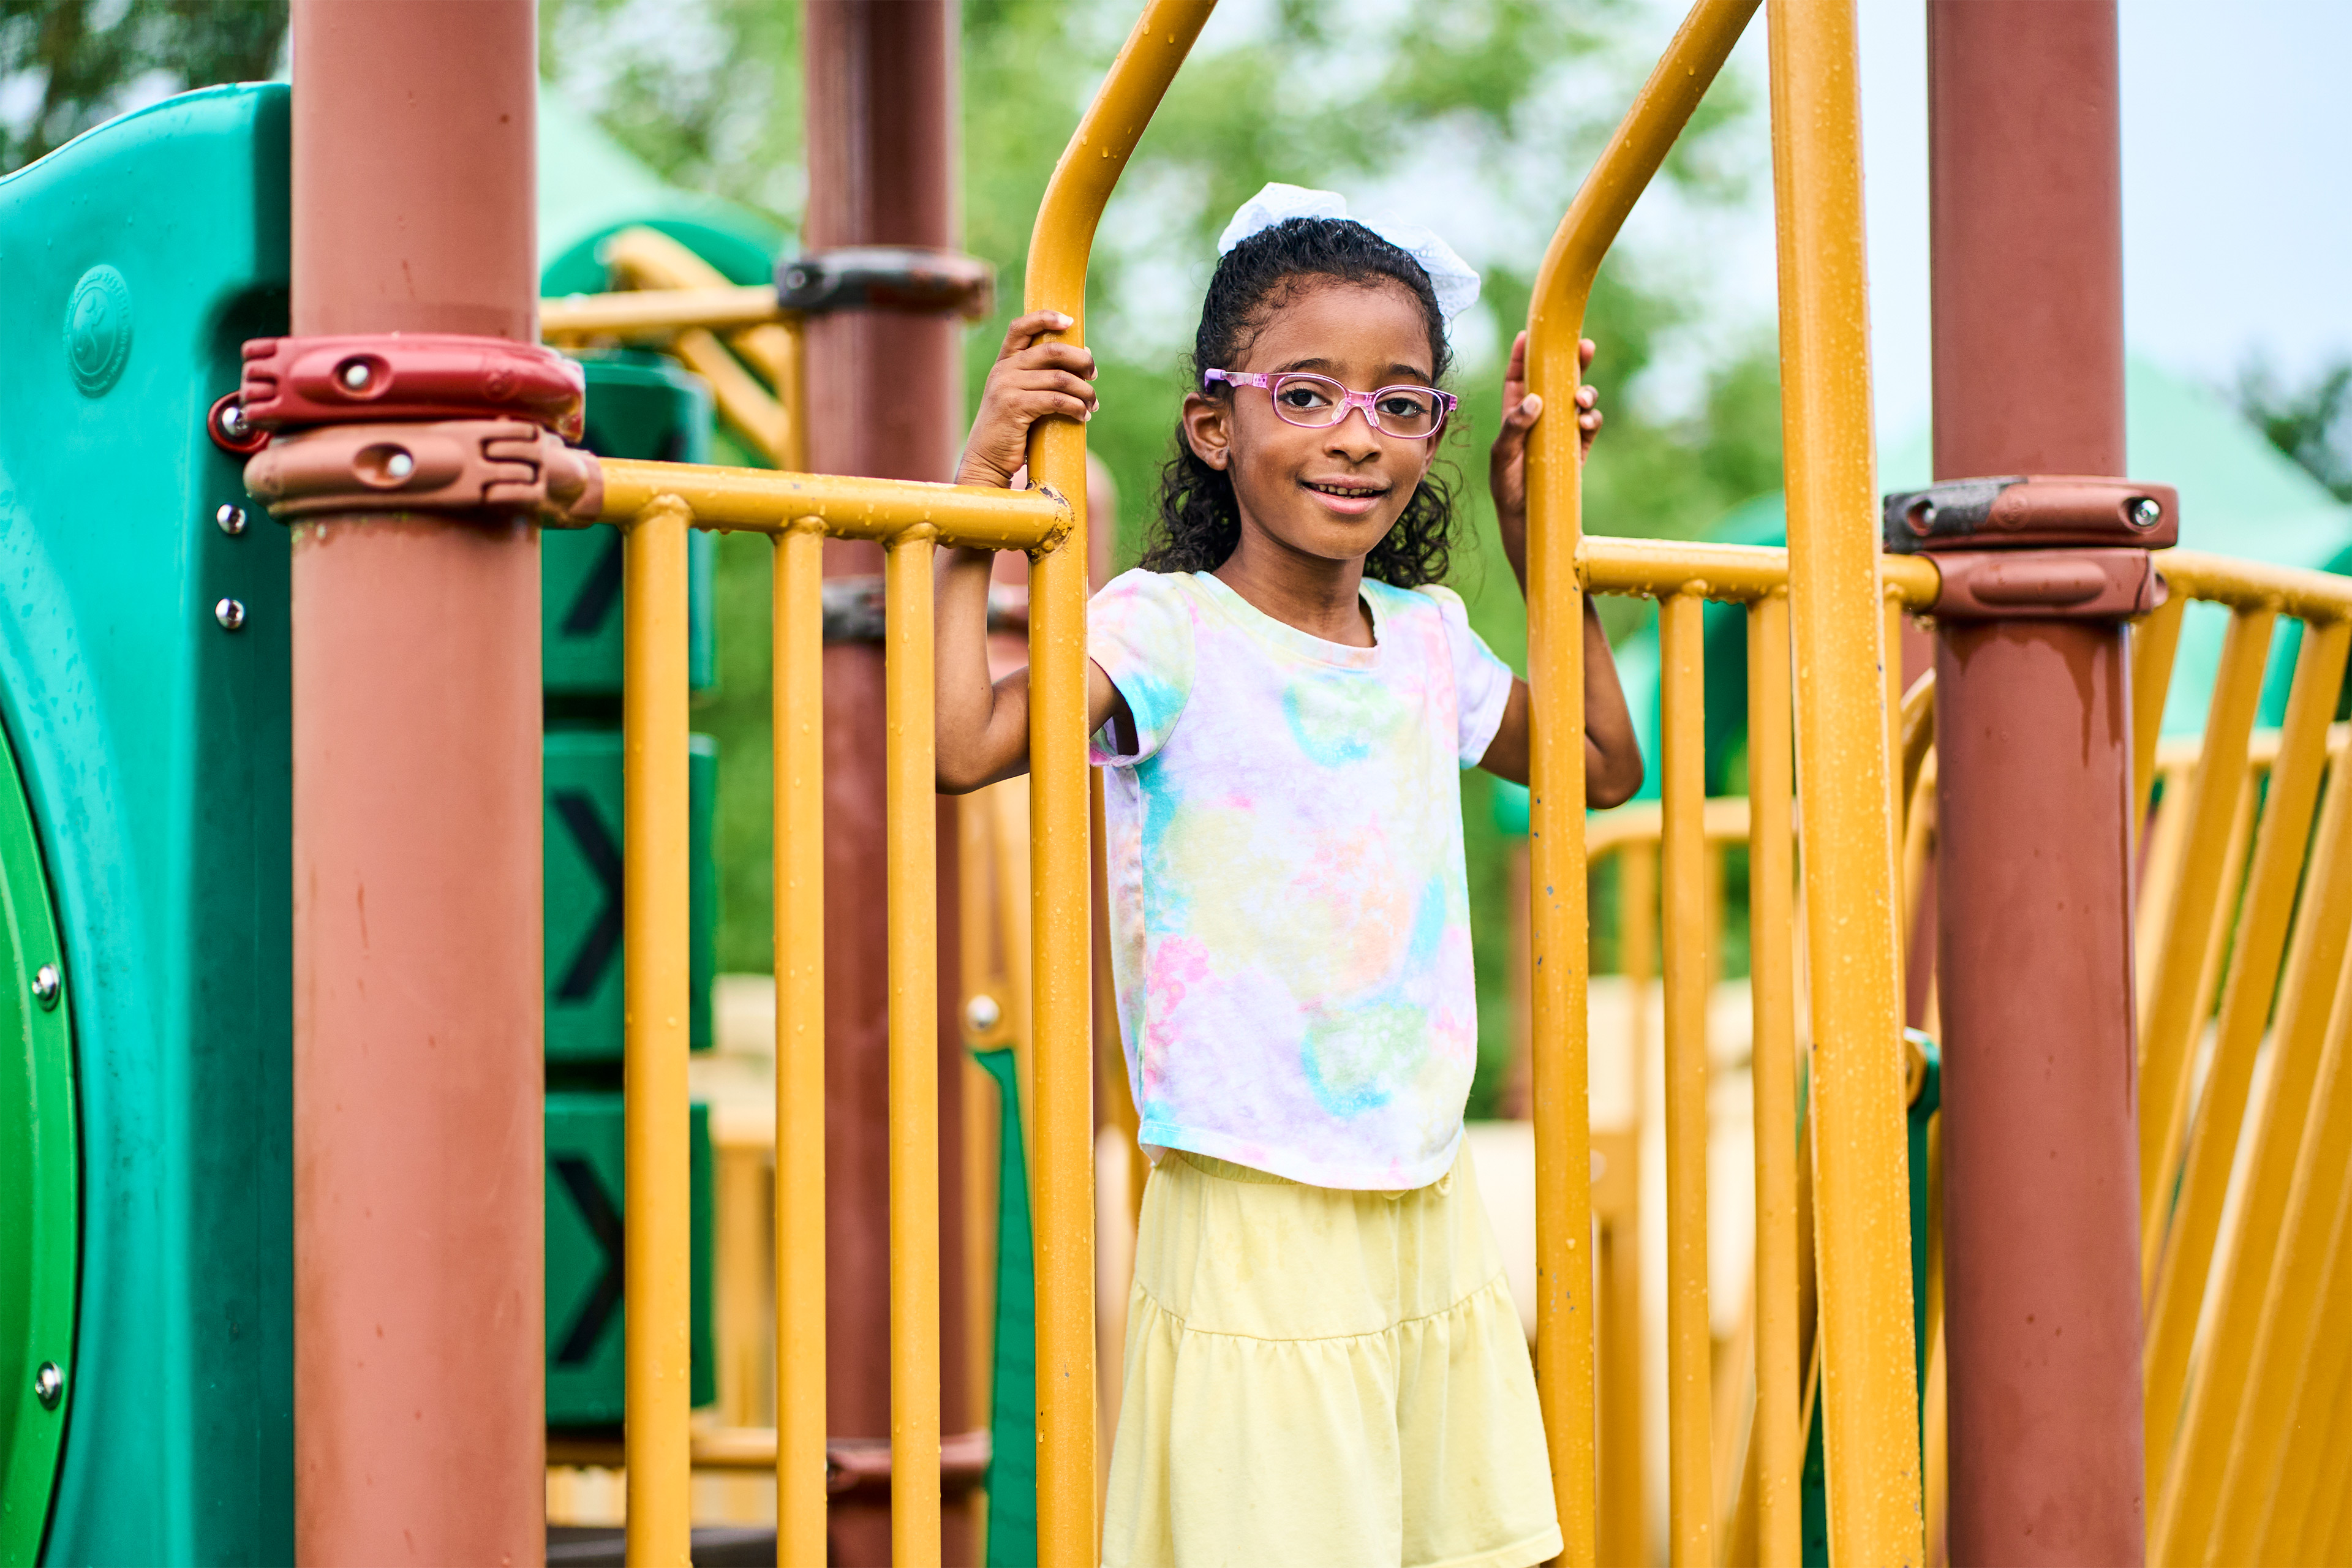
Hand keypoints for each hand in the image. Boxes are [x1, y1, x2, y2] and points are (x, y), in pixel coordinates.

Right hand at [956, 310, 1098, 488]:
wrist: (988, 460)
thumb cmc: (1012, 430)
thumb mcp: (1023, 397)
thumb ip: (1043, 377)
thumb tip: (1083, 356)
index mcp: (1004, 363)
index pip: (1021, 327)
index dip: (1045, 318)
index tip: (1070, 321)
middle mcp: (1003, 370)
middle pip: (1052, 350)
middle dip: (1081, 360)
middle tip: (1094, 375)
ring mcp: (1006, 387)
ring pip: (1060, 378)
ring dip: (1084, 391)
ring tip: (1092, 404)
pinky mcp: (1014, 406)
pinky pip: (1056, 400)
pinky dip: (1076, 407)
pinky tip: (1083, 416)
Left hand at [1489, 331, 1601, 583]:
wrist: (1529, 524)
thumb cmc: (1508, 489)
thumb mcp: (1503, 457)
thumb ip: (1515, 427)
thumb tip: (1534, 399)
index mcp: (1514, 414)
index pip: (1519, 378)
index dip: (1525, 355)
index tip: (1531, 334)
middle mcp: (1539, 419)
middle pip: (1556, 380)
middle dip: (1571, 362)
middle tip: (1584, 347)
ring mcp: (1560, 432)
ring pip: (1577, 400)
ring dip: (1585, 393)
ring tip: (1583, 398)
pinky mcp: (1577, 449)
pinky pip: (1589, 426)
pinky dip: (1592, 420)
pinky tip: (1587, 421)